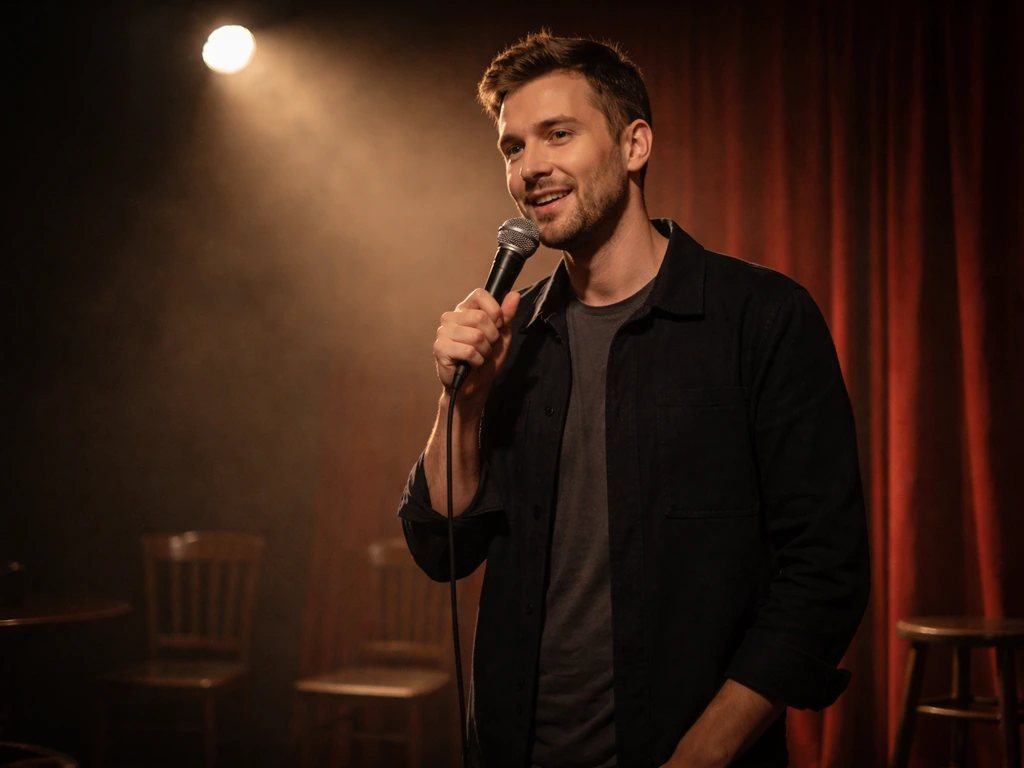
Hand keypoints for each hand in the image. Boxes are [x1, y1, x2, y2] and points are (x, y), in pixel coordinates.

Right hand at [433, 288, 520, 404]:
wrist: (475, 385)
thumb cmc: (486, 360)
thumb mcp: (502, 336)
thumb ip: (507, 315)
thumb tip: (514, 295)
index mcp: (465, 309)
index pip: (480, 294)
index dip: (495, 311)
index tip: (497, 326)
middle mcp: (451, 317)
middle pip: (481, 317)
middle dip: (492, 337)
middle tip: (487, 347)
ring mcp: (443, 332)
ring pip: (476, 336)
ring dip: (484, 351)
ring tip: (479, 356)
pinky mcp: (440, 348)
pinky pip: (468, 351)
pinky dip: (477, 360)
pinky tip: (471, 364)